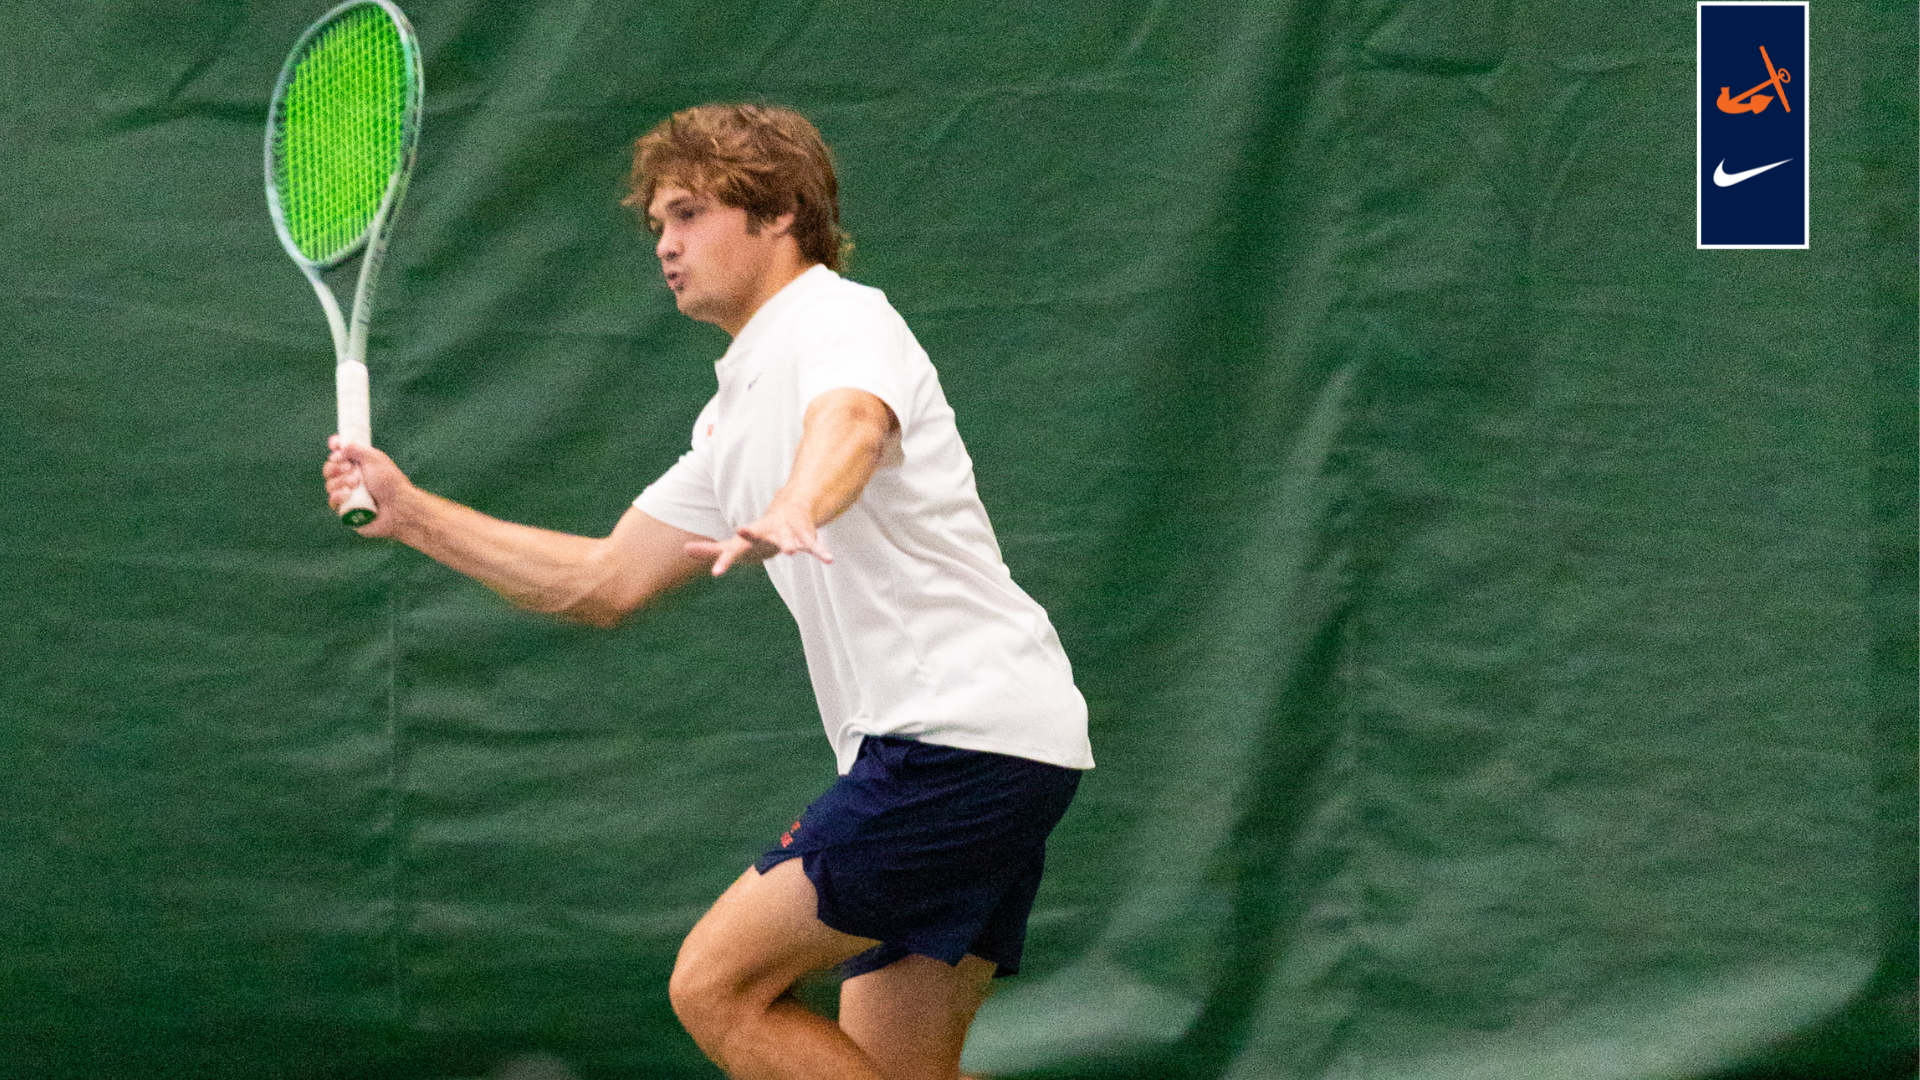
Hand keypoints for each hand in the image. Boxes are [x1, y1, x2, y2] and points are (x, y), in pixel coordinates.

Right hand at [323, 435, 409, 536]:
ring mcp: (347, 494)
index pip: (339, 452)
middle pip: (329, 468)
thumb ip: (356, 449)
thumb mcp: (374, 459)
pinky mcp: (346, 509)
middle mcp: (351, 478)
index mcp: (359, 464)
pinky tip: (348, 494)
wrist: (397, 507)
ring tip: (356, 484)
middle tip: (350, 468)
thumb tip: (341, 445)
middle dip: (337, 466)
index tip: (335, 445)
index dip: (335, 447)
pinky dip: (338, 496)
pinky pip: (332, 501)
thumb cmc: (389, 482)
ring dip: (340, 481)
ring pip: (329, 484)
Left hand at [685, 497, 832, 575]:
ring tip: (790, 552)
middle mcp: (766, 533)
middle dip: (752, 536)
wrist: (789, 511)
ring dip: (788, 544)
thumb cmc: (756, 534)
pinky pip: (813, 546)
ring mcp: (786, 533)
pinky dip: (821, 553)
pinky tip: (829, 561)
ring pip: (787, 539)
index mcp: (748, 538)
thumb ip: (711, 550)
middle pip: (758, 536)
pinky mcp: (804, 537)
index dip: (723, 560)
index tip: (716, 572)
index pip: (732, 549)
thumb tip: (684, 550)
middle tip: (742, 534)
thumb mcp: (734, 544)